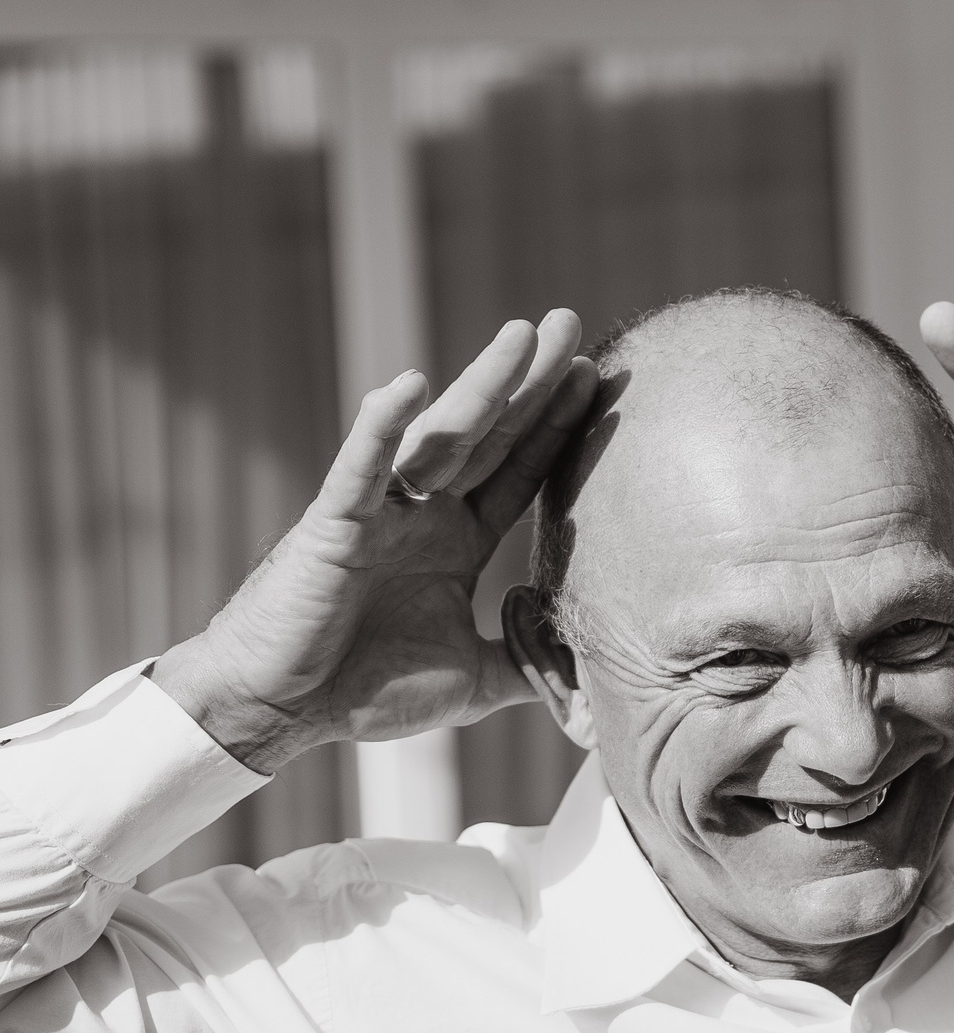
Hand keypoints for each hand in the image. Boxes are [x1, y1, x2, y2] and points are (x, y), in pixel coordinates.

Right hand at [152, 312, 596, 773]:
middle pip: (490, 434)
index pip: (519, 470)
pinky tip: (407, 386)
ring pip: (439, 438)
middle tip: (570, 322)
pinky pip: (359, 471)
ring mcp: (380, 513)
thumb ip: (529, 665)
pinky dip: (380, 429)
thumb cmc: (361, 690)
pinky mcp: (333, 527)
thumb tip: (593, 673)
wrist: (277, 710)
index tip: (597, 377)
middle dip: (532, 381)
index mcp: (457, 540)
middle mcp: (423, 514)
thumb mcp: (472, 682)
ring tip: (523, 336)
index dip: (556, 426)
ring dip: (481, 385)